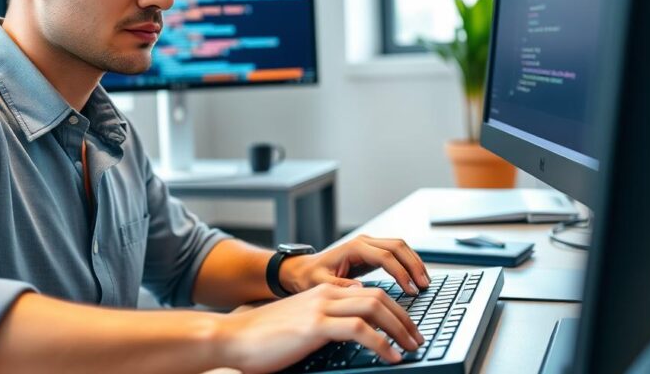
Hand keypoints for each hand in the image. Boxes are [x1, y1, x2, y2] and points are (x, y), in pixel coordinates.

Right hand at [216, 283, 424, 373]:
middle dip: (404, 317)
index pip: (370, 292)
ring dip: (399, 328)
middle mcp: (324, 295)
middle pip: (378, 296)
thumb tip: (348, 334)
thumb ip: (323, 322)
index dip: (393, 309)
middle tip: (417, 337)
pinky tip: (391, 357)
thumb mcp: (299, 324)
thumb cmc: (261, 337)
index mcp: (322, 293)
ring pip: (374, 308)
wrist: (231, 337)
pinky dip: (382, 343)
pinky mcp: (314, 326)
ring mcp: (320, 308)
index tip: (406, 327)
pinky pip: (360, 330)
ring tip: (411, 346)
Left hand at [280, 234, 430, 295]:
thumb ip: (341, 286)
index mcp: (353, 248)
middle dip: (413, 265)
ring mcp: (369, 245)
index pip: (385, 256)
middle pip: (397, 246)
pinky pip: (396, 252)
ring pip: (400, 246)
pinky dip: (409, 262)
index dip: (400, 272)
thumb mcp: (320, 284)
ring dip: (414, 262)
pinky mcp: (372, 252)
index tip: (410, 289)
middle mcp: (363, 242)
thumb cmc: (310, 277)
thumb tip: (362, 288)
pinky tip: (415, 277)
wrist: (303, 270)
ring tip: (425, 283)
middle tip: (424, 286)